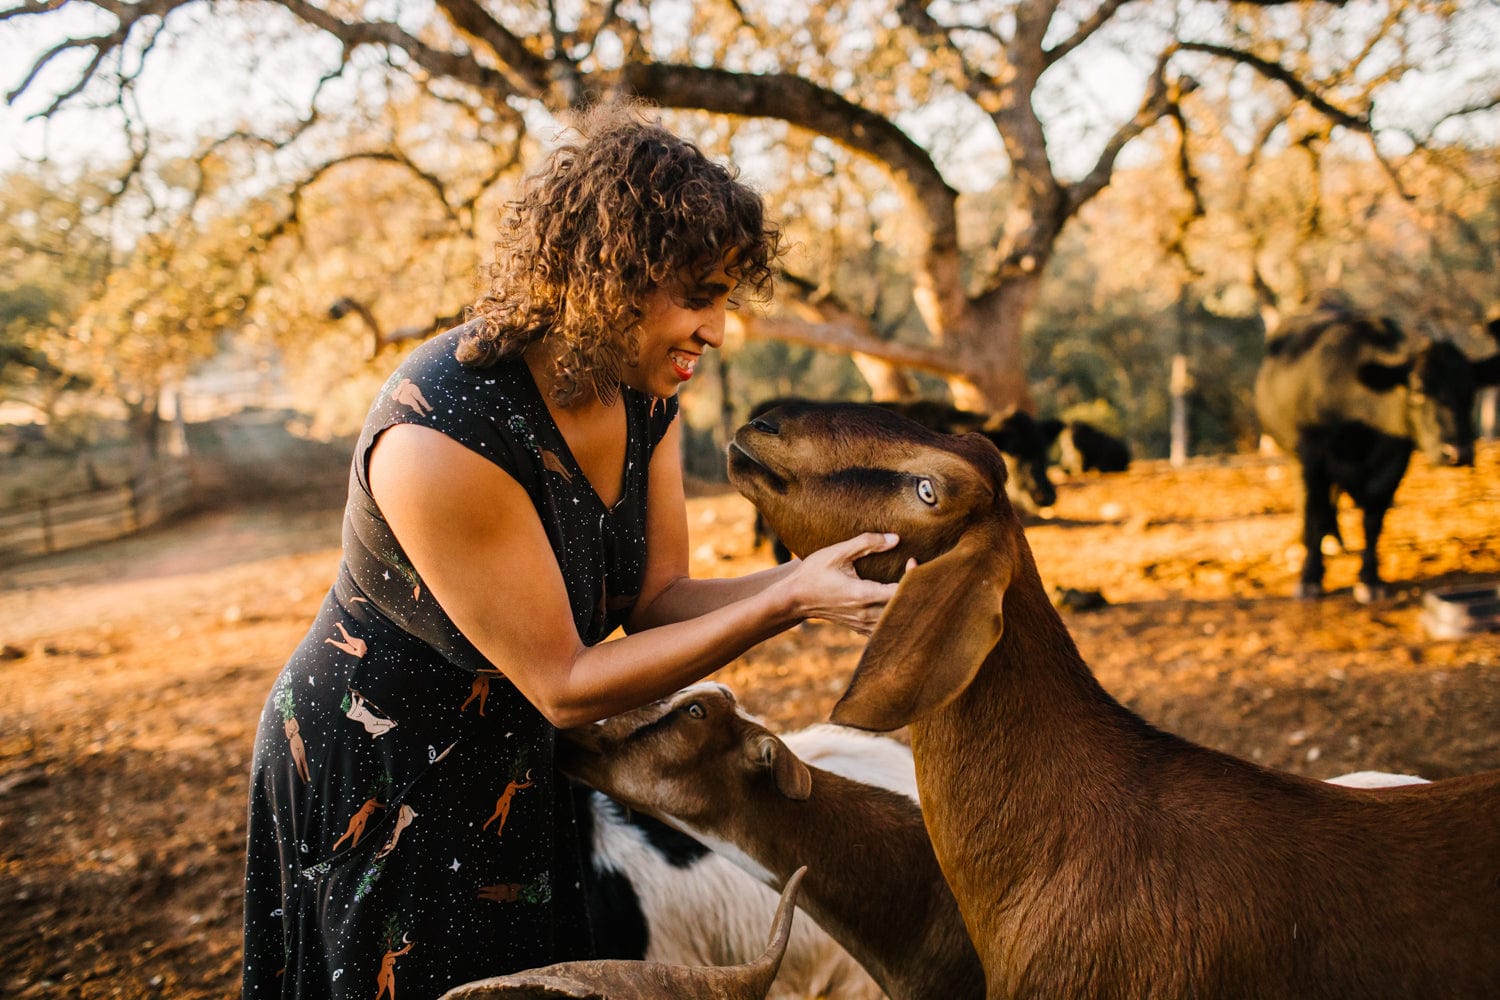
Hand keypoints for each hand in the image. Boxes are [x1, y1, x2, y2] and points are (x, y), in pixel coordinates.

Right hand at [786, 532, 905, 635]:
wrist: (794, 598)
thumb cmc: (814, 572)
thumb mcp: (837, 553)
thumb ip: (867, 543)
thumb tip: (895, 539)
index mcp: (863, 595)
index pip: (901, 591)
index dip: (913, 576)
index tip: (912, 560)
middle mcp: (866, 614)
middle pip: (904, 608)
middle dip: (915, 590)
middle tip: (917, 573)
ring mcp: (863, 625)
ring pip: (897, 621)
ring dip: (907, 605)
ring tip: (911, 586)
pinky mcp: (860, 629)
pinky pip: (886, 628)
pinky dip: (896, 616)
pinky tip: (897, 603)